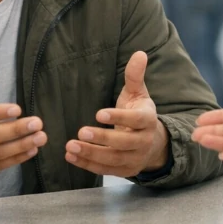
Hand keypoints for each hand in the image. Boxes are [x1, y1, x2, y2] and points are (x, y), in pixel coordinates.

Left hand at [66, 51, 168, 177]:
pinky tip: (71, 156)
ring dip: (91, 154)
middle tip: (80, 132)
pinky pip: (106, 170)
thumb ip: (135, 75)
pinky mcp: (126, 170)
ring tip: (70, 146)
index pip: (136, 120)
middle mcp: (144, 141)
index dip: (118, 117)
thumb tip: (139, 53)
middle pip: (124, 143)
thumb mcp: (138, 93)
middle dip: (102, 139)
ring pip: (113, 159)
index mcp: (148, 120)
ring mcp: (136, 158)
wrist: (152, 142)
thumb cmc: (139, 113)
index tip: (98, 114)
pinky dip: (88, 165)